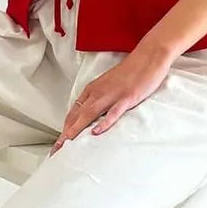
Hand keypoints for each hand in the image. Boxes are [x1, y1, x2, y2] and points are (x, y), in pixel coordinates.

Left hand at [50, 41, 174, 151]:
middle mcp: (98, 92)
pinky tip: (96, 132)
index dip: (64, 129)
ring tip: (68, 145)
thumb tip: (92, 116)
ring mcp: (112, 95)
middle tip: (57, 150)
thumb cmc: (130, 73)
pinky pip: (113, 112)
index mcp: (92, 90)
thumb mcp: (109, 86)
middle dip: (66, 134)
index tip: (59, 144)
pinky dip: (104, 122)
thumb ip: (99, 100)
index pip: (73, 113)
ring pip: (89, 114)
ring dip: (77, 130)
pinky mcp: (126, 97)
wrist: (148, 57)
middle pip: (77, 116)